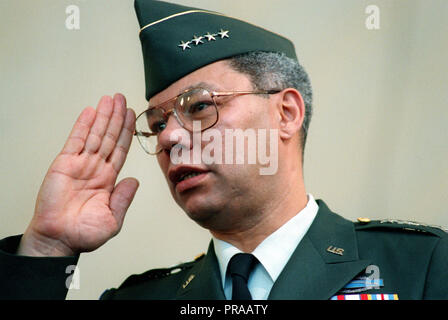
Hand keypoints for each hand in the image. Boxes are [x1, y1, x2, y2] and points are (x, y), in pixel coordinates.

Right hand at [18, 94, 138, 255]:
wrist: (59, 240)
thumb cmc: (83, 234)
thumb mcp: (113, 219)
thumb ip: (124, 198)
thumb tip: (134, 180)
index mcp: (108, 180)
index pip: (120, 150)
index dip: (126, 132)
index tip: (132, 116)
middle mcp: (95, 168)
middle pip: (109, 137)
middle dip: (116, 118)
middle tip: (122, 99)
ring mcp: (80, 164)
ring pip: (95, 135)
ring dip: (103, 116)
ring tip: (110, 99)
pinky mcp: (64, 164)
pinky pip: (75, 140)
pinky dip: (83, 125)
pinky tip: (90, 112)